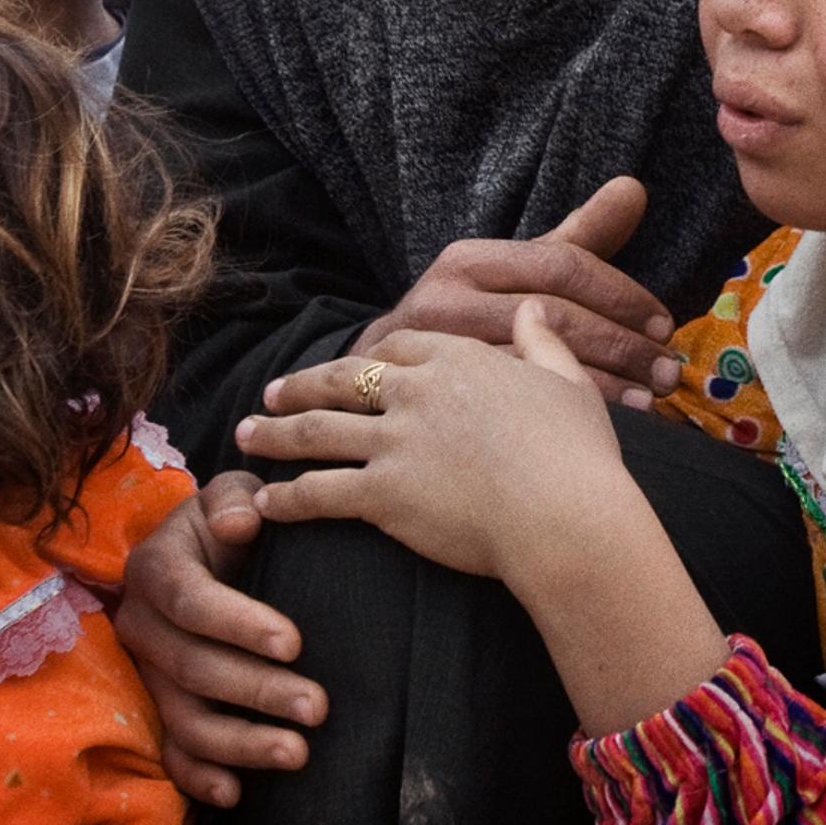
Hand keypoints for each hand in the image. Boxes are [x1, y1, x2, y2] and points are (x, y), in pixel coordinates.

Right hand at [116, 471, 323, 808]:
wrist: (207, 554)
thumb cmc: (231, 522)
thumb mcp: (233, 496)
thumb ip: (238, 498)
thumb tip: (240, 521)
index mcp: (154, 569)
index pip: (191, 601)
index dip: (240, 624)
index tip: (295, 644)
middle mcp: (140, 625)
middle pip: (193, 668)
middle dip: (257, 691)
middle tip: (318, 708)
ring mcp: (147, 674)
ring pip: (184, 719)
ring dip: (240, 743)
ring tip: (298, 753)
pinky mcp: (157, 709)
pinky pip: (170, 753)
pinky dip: (198, 777)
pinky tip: (236, 792)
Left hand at [241, 311, 635, 583]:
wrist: (567, 516)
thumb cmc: (579, 457)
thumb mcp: (567, 384)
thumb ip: (542, 343)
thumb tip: (533, 309)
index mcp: (458, 361)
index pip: (397, 345)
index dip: (367, 354)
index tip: (347, 363)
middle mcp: (417, 392)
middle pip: (341, 379)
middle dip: (300, 386)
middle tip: (270, 393)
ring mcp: (395, 441)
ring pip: (316, 431)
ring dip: (274, 434)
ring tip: (246, 437)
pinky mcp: (383, 494)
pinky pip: (320, 492)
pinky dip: (287, 498)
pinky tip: (265, 502)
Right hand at [365, 177, 684, 405]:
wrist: (380, 372)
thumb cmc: (467, 317)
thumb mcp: (514, 271)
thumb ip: (577, 235)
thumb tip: (635, 187)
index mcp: (470, 260)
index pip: (560, 264)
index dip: (618, 293)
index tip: (663, 324)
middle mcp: (446, 299)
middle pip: (552, 315)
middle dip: (620, 344)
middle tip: (668, 370)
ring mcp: (435, 354)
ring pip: (534, 363)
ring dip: (603, 384)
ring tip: (652, 400)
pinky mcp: (431, 402)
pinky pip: (511, 406)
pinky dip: (563, 412)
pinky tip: (601, 425)